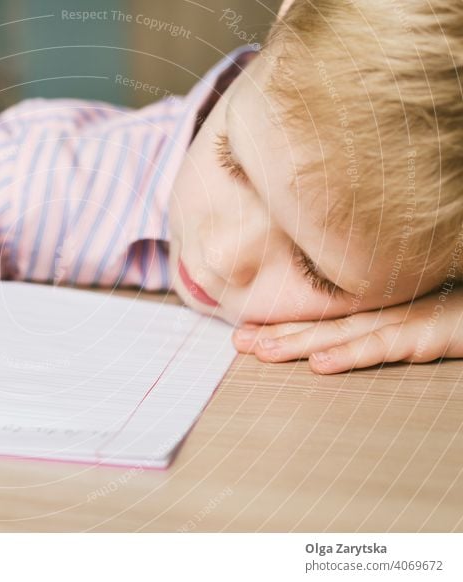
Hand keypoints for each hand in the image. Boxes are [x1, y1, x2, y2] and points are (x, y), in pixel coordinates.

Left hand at [232, 286, 462, 373]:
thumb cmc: (459, 308)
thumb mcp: (414, 317)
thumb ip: (378, 326)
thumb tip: (330, 347)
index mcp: (376, 305)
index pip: (321, 315)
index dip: (283, 322)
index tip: (244, 331)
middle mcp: (384, 307)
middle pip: (322, 321)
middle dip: (277, 331)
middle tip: (238, 341)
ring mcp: (405, 317)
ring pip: (341, 332)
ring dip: (299, 342)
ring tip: (262, 352)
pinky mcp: (429, 332)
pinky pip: (383, 346)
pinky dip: (350, 355)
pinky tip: (320, 365)